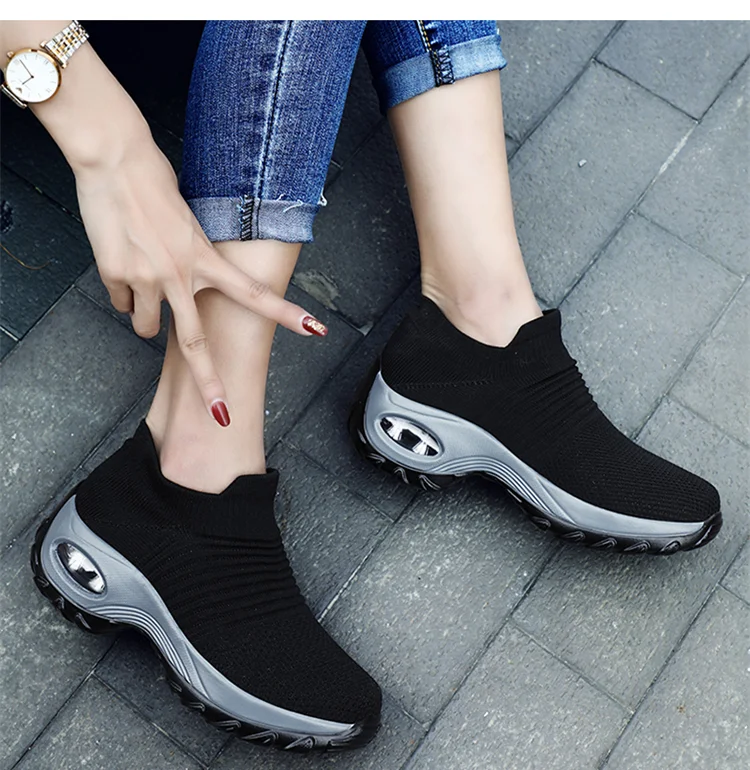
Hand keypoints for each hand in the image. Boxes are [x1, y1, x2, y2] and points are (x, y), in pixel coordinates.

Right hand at [74, 136, 325, 426]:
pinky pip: (119, 303)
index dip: (286, 313)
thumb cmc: (156, 185)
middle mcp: (181, 276)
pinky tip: (122, 264)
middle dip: (208, 384)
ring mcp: (147, 280)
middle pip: (194, 345)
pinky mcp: (116, 276)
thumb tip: (186, 288)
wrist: (114, 160)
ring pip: (144, 329)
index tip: (316, 330)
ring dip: (145, 321)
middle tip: (220, 415)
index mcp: (207, 260)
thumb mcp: (190, 226)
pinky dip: (122, 294)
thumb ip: (196, 261)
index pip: (254, 293)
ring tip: (143, 284)